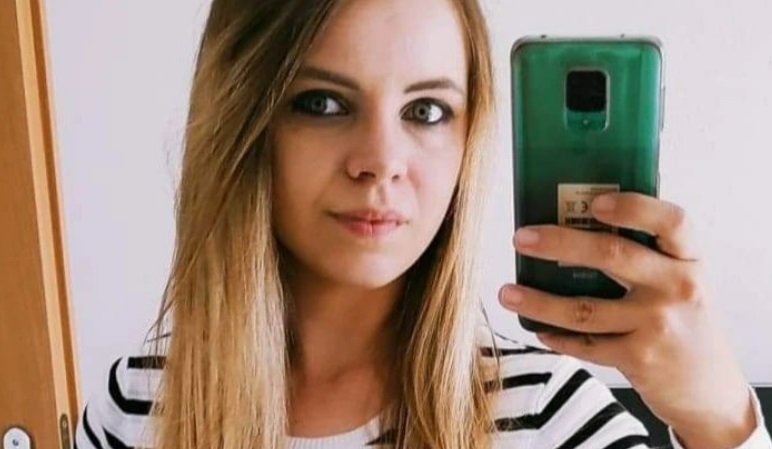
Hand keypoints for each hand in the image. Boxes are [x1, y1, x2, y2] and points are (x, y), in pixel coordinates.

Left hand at [498, 192, 755, 448]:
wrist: (709, 389)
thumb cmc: (683, 321)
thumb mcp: (681, 281)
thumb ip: (648, 253)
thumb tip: (584, 211)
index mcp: (688, 260)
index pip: (672, 221)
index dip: (633, 207)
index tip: (594, 203)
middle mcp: (677, 289)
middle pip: (612, 255)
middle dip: (559, 243)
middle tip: (521, 238)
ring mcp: (657, 326)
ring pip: (584, 309)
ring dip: (538, 301)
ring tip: (507, 292)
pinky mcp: (639, 359)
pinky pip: (585, 344)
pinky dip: (555, 337)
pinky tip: (536, 329)